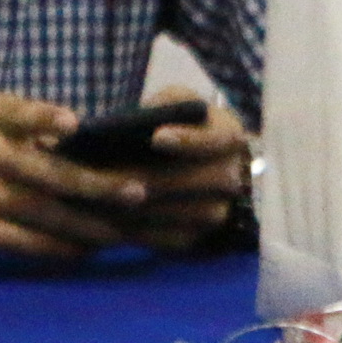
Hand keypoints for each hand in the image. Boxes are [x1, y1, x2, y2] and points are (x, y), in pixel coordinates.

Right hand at [0, 93, 145, 257]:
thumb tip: (86, 132)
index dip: (46, 119)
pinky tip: (81, 252)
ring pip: (43, 213)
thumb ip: (30, 119)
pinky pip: (21, 242)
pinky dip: (54, 248)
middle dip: (96, 186)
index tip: (74, 126)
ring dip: (86, 226)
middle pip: (49, 173)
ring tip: (121, 233)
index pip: (22, 115)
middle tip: (138, 194)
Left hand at [114, 90, 252, 251]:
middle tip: (117, 176)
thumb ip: (165, 105)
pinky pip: (174, 239)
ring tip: (108, 198)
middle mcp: (233, 176)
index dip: (191, 140)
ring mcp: (219, 210)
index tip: (157, 137)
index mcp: (230, 136)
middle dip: (160, 178)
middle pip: (208, 181)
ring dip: (150, 208)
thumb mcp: (173, 103)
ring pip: (191, 214)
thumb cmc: (170, 126)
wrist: (179, 163)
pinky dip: (144, 232)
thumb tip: (144, 120)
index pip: (220, 140)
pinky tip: (113, 219)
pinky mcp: (197, 236)